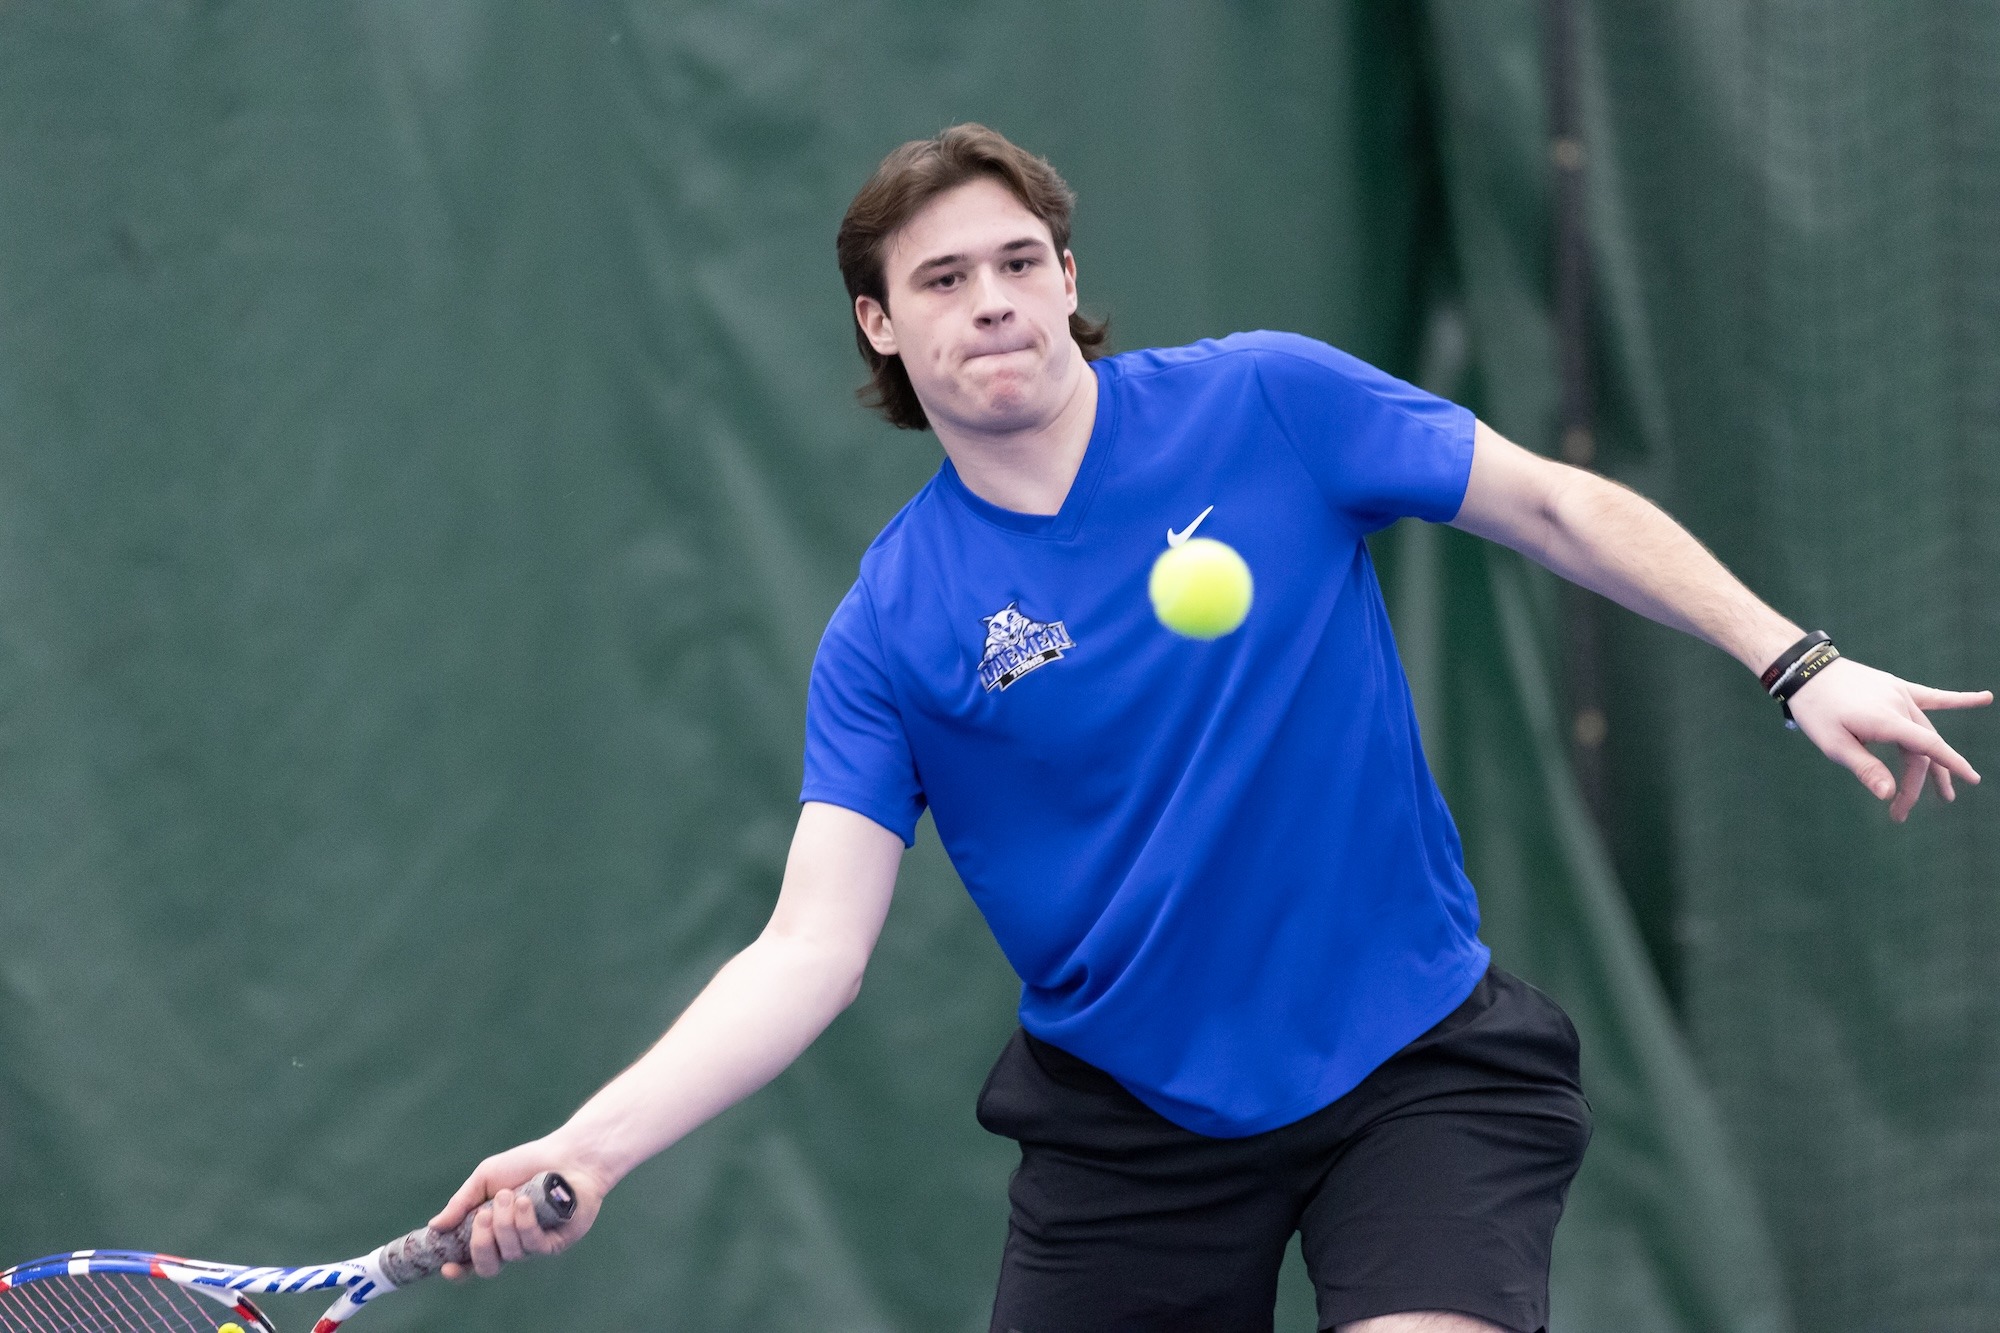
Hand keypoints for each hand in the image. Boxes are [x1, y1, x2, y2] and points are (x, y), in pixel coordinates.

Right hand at [429, 1138, 609, 1279]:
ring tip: (510, 1195)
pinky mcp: (555, 1243)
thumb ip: (461, 1203)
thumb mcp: (486, 1178)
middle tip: (484, 1215)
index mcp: (490, 1232)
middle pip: (487, 1267)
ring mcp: (533, 1246)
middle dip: (481, 1244)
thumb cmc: (525, 1164)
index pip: (470, 1263)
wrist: (567, 1155)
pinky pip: (534, 1245)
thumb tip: (434, 1227)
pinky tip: (526, 1202)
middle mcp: (510, 1244)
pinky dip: (526, 1224)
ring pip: (510, 1253)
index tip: (447, 1266)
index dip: (457, 1271)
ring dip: (505, 1223)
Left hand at [1786, 657, 1990, 821]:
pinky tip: (1985, 698)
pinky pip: (1931, 696)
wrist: (1804, 670)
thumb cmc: (1815, 710)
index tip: (1972, 780)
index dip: (1951, 764)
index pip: (1927, 748)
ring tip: (1946, 789)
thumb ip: (1865, 768)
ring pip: (1925, 731)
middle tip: (1901, 812)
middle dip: (1916, 783)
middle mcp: (1900, 705)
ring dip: (1932, 760)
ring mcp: (1899, 693)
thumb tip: (1888, 795)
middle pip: (1921, 749)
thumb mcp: (1833, 744)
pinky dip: (1957, 699)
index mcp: (1886, 721)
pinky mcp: (1895, 686)